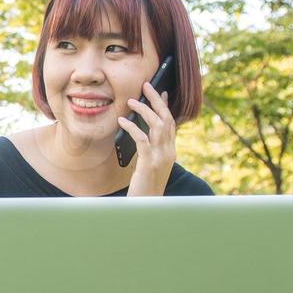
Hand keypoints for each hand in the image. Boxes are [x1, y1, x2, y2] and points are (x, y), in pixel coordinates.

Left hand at [117, 82, 174, 196]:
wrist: (147, 207)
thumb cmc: (145, 187)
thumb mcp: (149, 166)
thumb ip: (149, 151)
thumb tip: (142, 137)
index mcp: (170, 152)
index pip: (171, 123)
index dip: (166, 107)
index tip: (162, 92)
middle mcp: (169, 152)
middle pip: (166, 119)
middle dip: (157, 100)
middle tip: (146, 86)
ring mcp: (161, 157)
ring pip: (157, 125)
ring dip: (144, 110)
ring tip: (131, 101)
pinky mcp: (149, 163)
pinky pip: (142, 139)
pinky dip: (132, 127)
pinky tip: (122, 121)